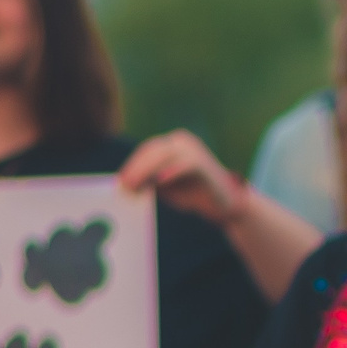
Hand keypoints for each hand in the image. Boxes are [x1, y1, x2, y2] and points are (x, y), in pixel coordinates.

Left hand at [119, 131, 246, 225]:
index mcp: (173, 145)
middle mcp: (182, 142)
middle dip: (137, 167)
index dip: (133, 164)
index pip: (147, 150)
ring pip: (166, 155)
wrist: (226, 205)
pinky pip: (186, 165)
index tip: (120, 179)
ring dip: (147, 170)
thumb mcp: (166, 187)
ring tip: (135, 185)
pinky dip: (172, 172)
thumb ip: (149, 181)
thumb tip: (126, 183)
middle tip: (124, 184)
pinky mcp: (204, 163)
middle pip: (154, 150)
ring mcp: (194, 150)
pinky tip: (160, 181)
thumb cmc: (194, 195)